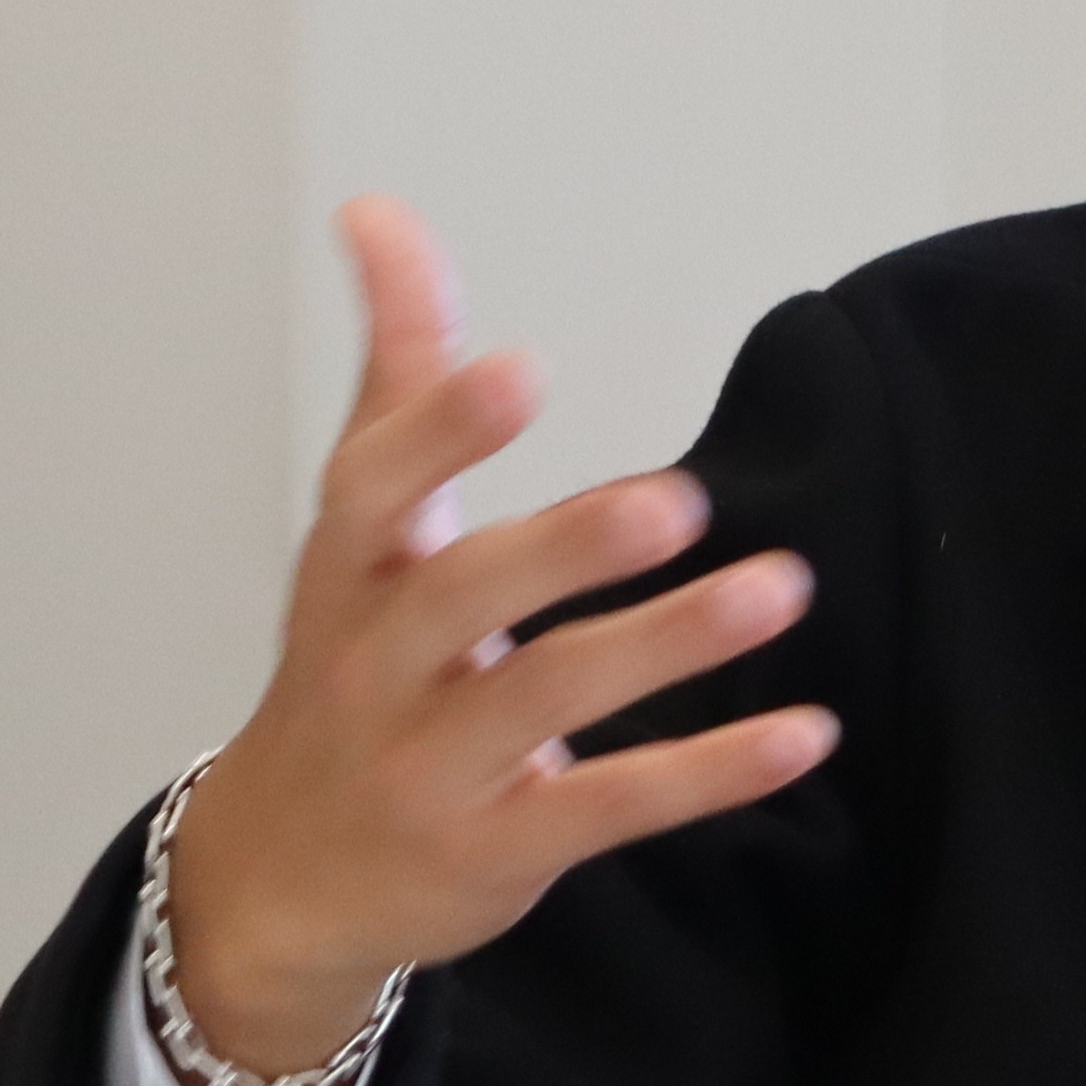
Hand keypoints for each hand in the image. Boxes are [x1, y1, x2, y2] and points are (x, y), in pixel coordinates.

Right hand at [159, 198, 833, 1085]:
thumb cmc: (348, 665)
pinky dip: (710, 773)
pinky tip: (807, 732)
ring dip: (669, 645)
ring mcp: (433, 768)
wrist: (278, 877)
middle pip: (463, 600)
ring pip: (548, 701)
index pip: (374, 492)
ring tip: (781, 587)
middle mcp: (378, 668)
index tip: (519, 366)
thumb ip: (400, 369)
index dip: (440, 432)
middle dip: (563, 547)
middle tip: (678, 498)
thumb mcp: (361, 527)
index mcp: (350, 574)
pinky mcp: (500, 848)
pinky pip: (610, 807)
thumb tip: (378, 208)